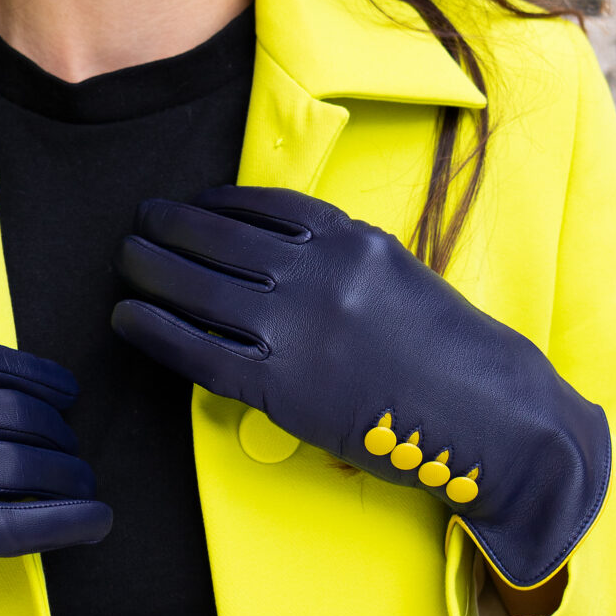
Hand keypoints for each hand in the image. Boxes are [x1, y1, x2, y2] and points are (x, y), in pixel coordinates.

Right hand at [0, 341, 110, 615]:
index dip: (40, 380)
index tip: (64, 394)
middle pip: (18, 416)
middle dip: (55, 437)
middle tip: (73, 453)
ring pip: (27, 466)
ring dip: (67, 477)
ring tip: (83, 486)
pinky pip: (19, 522)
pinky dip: (67, 521)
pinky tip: (95, 522)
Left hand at [113, 187, 609, 591]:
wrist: (489, 413)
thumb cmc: (452, 352)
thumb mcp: (400, 278)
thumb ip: (342, 262)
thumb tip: (280, 258)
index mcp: (350, 240)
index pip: (263, 207)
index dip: (215, 203)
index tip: (191, 203)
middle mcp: (319, 274)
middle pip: (220, 240)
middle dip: (171, 227)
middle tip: (140, 222)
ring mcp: (298, 329)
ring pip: (201, 289)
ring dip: (152, 270)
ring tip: (127, 262)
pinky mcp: (283, 386)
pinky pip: (201, 351)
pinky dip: (156, 331)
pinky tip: (128, 319)